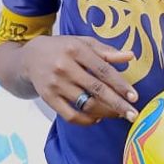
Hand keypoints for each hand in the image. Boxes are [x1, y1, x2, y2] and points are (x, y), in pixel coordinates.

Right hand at [20, 35, 138, 125]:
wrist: (29, 57)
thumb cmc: (62, 48)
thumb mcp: (82, 43)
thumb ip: (106, 51)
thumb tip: (130, 56)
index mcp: (76, 49)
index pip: (103, 69)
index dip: (120, 84)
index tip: (134, 97)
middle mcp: (65, 66)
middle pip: (96, 89)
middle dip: (117, 104)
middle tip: (133, 115)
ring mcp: (55, 84)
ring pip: (85, 104)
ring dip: (105, 112)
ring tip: (117, 114)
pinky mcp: (48, 98)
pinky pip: (70, 115)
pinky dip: (86, 120)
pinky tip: (97, 117)